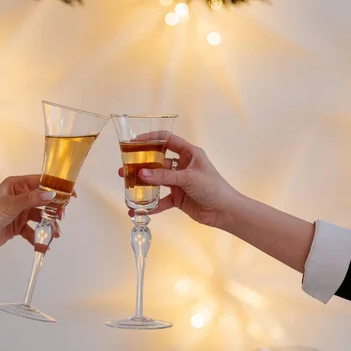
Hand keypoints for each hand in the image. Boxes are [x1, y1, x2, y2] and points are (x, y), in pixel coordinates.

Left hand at [0, 175, 66, 252]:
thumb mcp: (11, 204)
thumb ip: (32, 199)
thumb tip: (51, 194)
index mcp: (16, 185)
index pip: (41, 182)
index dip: (56, 187)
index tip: (70, 193)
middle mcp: (19, 196)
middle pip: (43, 200)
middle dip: (54, 208)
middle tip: (61, 216)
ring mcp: (19, 211)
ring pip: (40, 216)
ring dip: (48, 224)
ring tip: (55, 233)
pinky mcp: (18, 226)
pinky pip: (33, 230)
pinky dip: (39, 237)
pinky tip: (44, 244)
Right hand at [118, 135, 239, 229]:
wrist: (225, 211)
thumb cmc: (213, 188)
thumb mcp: (188, 178)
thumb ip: (164, 177)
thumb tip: (141, 174)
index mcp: (189, 153)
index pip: (167, 140)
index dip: (151, 139)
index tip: (135, 142)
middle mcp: (183, 165)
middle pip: (158, 161)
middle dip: (142, 164)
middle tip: (125, 167)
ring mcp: (179, 182)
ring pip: (157, 180)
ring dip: (143, 183)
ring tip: (128, 184)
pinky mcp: (178, 197)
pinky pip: (161, 199)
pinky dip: (152, 205)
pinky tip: (140, 209)